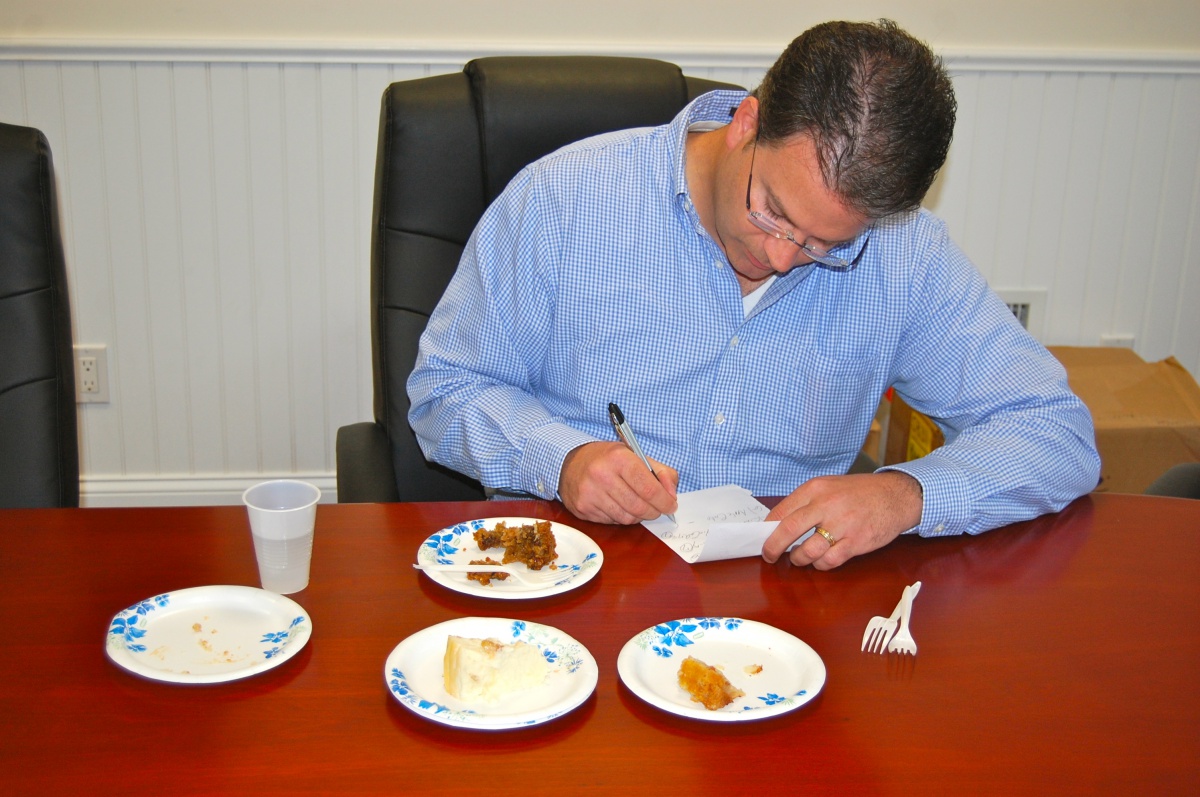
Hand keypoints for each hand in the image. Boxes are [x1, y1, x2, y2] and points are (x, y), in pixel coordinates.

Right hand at [559, 441, 678, 524]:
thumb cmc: (608, 459)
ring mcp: (590, 493)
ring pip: (627, 518)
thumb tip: (671, 495)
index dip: (664, 501)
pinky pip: (612, 521)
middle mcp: (601, 475)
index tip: (671, 505)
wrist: (570, 463)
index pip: (648, 487)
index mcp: (618, 458)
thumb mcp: (636, 455)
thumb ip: (661, 472)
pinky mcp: (583, 508)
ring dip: (638, 516)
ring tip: (638, 506)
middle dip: (654, 511)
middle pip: (639, 506)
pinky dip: (621, 517)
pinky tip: (619, 506)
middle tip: (658, 509)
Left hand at [761, 471, 922, 569]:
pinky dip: (821, 565)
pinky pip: (829, 561)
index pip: (781, 510)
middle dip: (773, 547)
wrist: (895, 496)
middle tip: (769, 555)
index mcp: (816, 488)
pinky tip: (821, 560)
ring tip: (799, 557)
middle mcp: (826, 504)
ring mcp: (842, 524)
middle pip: (788, 530)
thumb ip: (807, 502)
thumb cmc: (860, 493)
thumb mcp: (829, 486)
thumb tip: (779, 523)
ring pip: (808, 551)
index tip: (762, 538)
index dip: (768, 528)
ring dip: (798, 559)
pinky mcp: (856, 542)